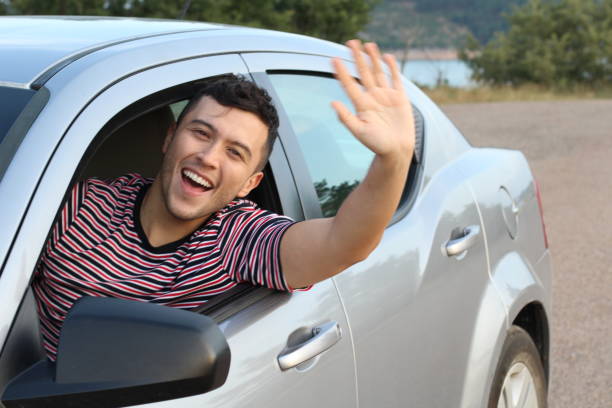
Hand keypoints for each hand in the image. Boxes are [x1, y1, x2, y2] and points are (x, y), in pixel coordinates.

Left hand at [332, 40, 414, 159]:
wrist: (396, 150)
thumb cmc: (376, 144)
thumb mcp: (359, 131)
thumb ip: (346, 117)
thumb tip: (333, 103)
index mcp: (361, 105)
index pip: (349, 84)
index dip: (342, 72)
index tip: (334, 59)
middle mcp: (372, 97)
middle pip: (363, 73)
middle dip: (357, 58)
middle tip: (350, 42)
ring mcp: (386, 96)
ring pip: (378, 72)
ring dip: (373, 58)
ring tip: (368, 44)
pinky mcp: (399, 97)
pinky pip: (395, 79)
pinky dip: (391, 67)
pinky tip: (387, 56)